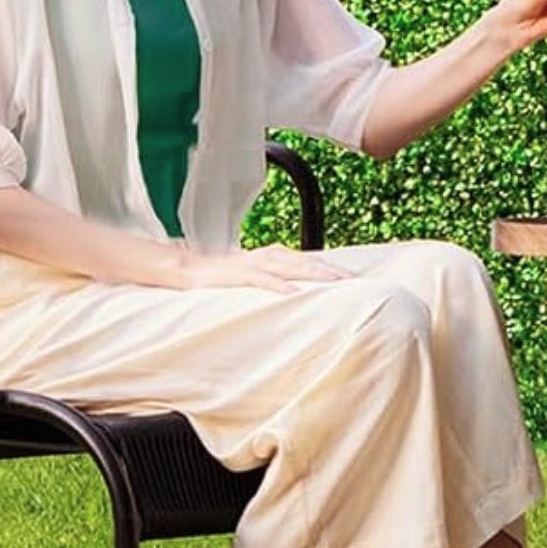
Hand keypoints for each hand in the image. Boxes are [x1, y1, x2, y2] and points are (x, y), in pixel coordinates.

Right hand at [178, 245, 349, 290]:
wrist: (192, 270)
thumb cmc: (228, 274)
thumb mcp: (260, 273)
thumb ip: (280, 276)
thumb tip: (303, 288)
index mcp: (277, 254)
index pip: (311, 261)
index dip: (332, 268)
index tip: (354, 277)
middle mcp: (270, 255)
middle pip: (307, 262)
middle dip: (331, 271)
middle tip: (353, 280)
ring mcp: (256, 264)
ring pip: (291, 267)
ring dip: (314, 274)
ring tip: (334, 282)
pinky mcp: (241, 274)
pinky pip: (264, 280)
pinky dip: (280, 285)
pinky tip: (294, 292)